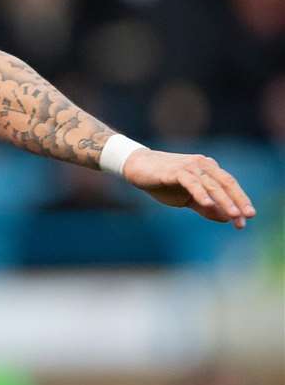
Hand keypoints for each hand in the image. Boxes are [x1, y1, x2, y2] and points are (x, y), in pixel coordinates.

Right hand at [122, 149, 255, 228]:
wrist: (137, 168)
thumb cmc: (163, 182)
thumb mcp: (186, 198)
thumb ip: (205, 207)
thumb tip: (226, 218)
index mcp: (208, 169)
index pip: (229, 185)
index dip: (240, 201)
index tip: (247, 220)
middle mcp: (203, 164)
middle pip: (226, 183)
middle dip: (238, 201)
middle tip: (247, 216)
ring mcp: (189, 166)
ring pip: (211, 184)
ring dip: (224, 200)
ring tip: (233, 214)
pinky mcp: (175, 170)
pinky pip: (192, 182)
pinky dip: (201, 193)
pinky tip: (208, 203)